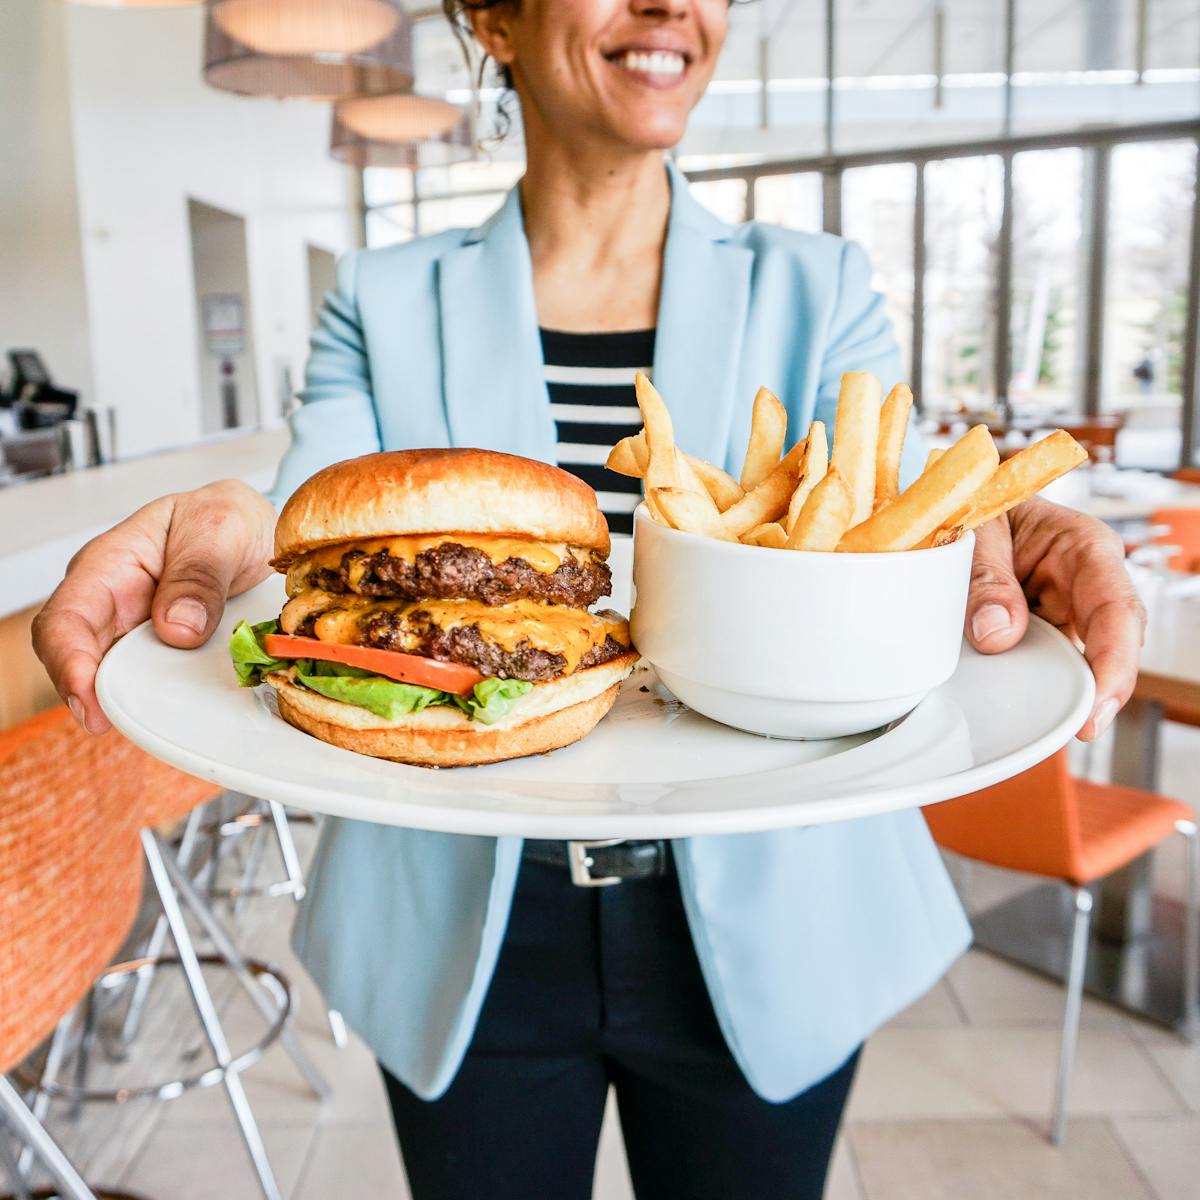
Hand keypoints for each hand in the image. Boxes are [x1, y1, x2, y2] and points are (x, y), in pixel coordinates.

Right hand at [32, 480, 275, 734]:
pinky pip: (153, 682)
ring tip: (157, 723)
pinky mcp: (163, 651)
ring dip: (131, 701)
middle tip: (126, 724)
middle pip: (79, 660)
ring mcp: (135, 631)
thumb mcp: (219, 530)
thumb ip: (199, 575)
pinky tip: (180, 712)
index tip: (90, 699)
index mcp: (109, 566)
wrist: (253, 527)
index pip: (66, 620)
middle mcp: (111, 604)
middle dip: (94, 697)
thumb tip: (178, 629)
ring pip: (115, 678)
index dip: (69, 663)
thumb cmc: (224, 518)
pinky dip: (162, 698)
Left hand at [964, 496, 1144, 741]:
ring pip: (1070, 661)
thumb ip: (986, 576)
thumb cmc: (978, 499)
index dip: (1114, 662)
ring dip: (1052, 689)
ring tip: (1032, 720)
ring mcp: (1061, 610)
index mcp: (1084, 548)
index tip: (1097, 706)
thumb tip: (998, 635)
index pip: (1116, 610)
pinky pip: (1037, 661)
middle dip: (1094, 691)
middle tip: (1075, 729)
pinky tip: (1007, 701)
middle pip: (1106, 646)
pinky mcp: (1036, 629)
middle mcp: (1083, 584)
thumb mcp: (977, 527)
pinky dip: (1024, 681)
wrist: (959, 497)